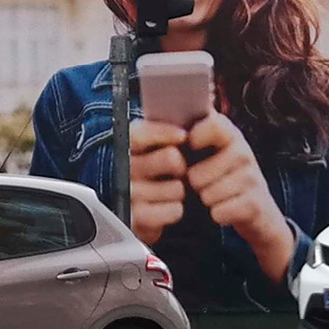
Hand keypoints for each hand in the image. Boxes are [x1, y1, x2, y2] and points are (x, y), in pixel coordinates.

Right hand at [126, 119, 190, 244]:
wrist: (143, 211)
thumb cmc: (156, 172)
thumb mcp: (159, 146)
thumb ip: (173, 128)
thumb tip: (204, 111)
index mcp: (128, 144)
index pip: (141, 132)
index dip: (164, 132)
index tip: (183, 135)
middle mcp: (125, 167)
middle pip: (170, 158)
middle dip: (181, 165)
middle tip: (178, 168)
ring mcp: (130, 193)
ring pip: (176, 188)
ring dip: (180, 191)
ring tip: (169, 190)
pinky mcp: (137, 217)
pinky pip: (174, 210)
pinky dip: (176, 209)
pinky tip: (166, 206)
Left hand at [184, 112, 295, 281]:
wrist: (259, 210)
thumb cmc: (225, 178)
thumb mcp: (214, 152)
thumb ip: (194, 135)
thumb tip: (163, 120)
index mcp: (231, 135)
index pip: (213, 125)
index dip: (195, 138)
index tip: (192, 147)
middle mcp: (244, 153)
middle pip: (196, 174)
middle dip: (195, 184)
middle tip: (207, 183)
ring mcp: (251, 178)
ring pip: (206, 195)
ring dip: (207, 200)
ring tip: (218, 195)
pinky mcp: (254, 204)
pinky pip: (218, 212)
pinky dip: (218, 214)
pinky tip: (226, 209)